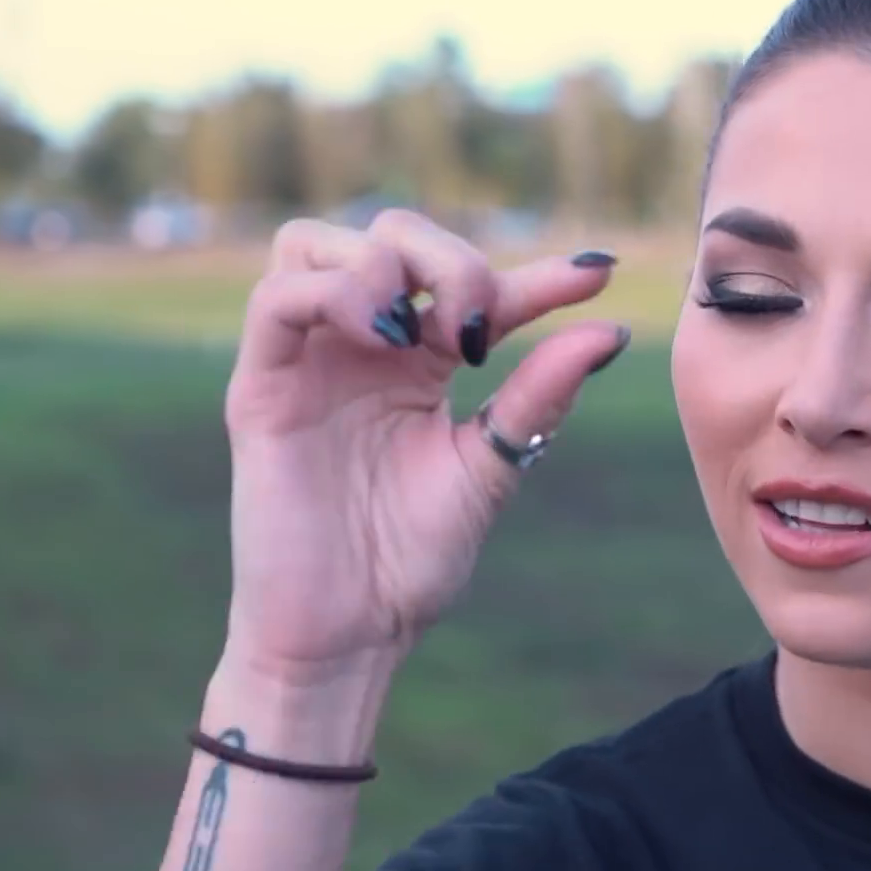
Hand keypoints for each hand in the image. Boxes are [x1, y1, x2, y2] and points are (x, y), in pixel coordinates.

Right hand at [221, 209, 627, 679]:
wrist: (349, 636)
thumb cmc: (410, 562)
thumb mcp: (491, 468)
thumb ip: (539, 398)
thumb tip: (610, 334)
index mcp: (421, 364)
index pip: (475, 287)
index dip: (540, 275)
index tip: (597, 279)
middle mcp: (360, 349)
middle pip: (391, 234)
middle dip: (450, 258)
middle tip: (479, 327)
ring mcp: (307, 362)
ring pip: (316, 243)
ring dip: (382, 264)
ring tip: (420, 334)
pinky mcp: (260, 388)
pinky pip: (276, 299)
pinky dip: (332, 294)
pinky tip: (382, 341)